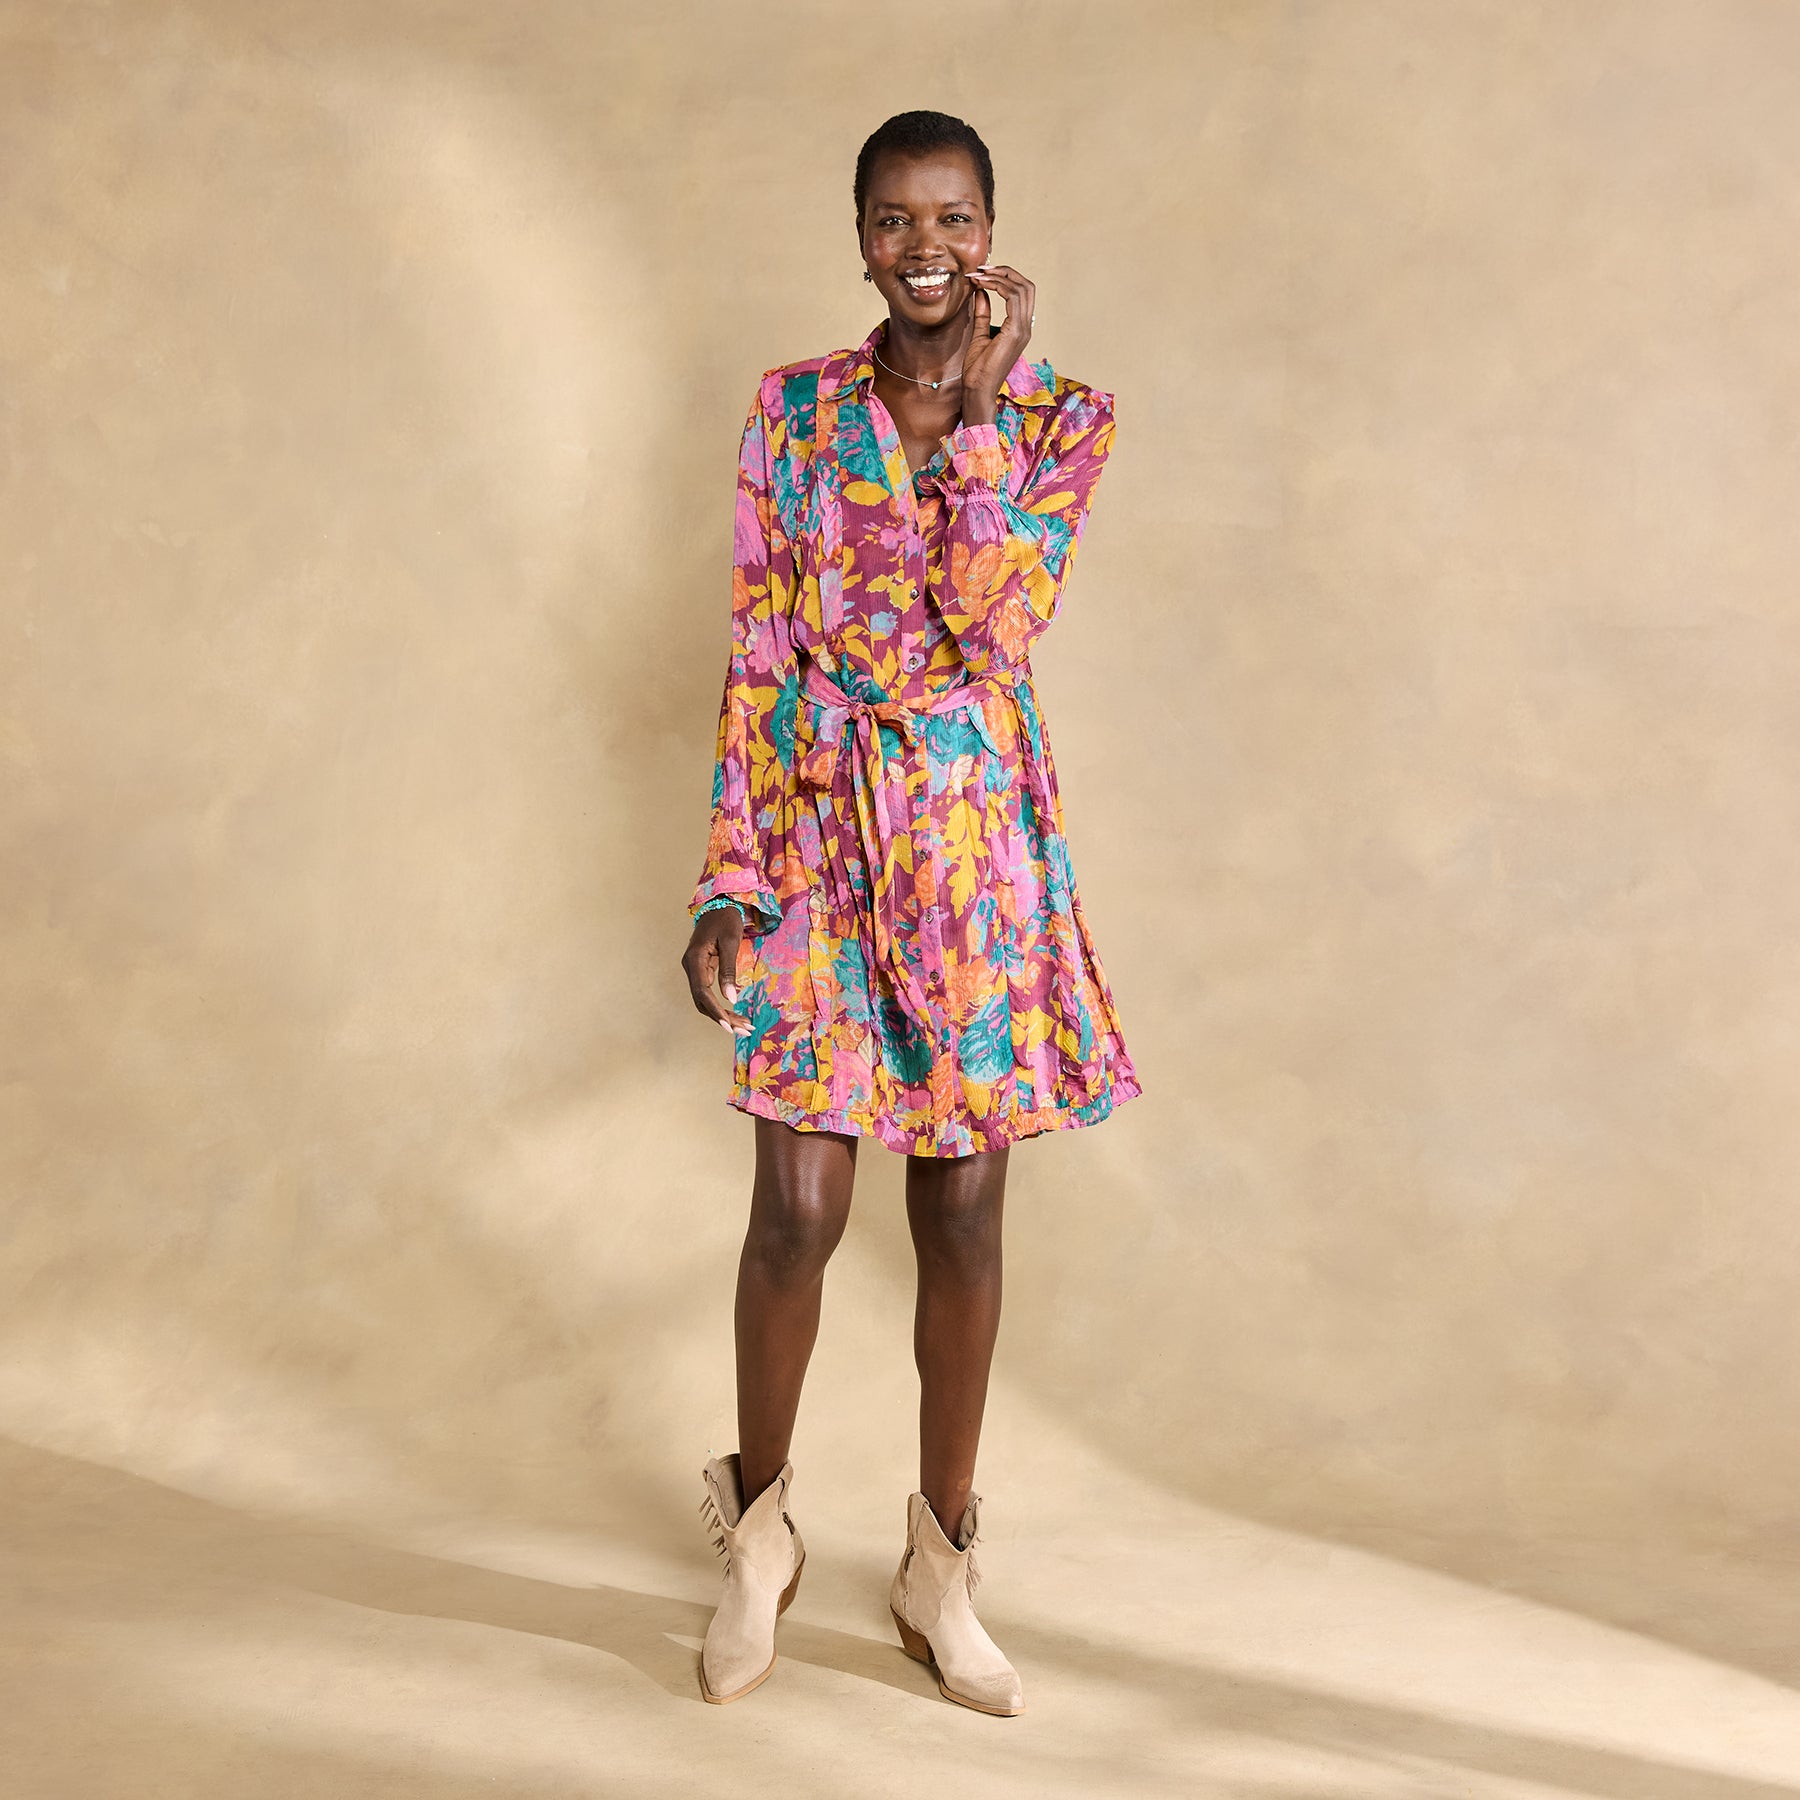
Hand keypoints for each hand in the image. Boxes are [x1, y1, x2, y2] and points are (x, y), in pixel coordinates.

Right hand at [682, 906, 751, 1037]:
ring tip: (743, 1025)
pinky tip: (737, 1012)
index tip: (728, 1026)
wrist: (719, 903)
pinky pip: (708, 992)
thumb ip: (729, 971)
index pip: (702, 993)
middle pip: (702, 1000)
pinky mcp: (701, 970)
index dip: (715, 1011)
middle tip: (744, 1029)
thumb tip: (732, 998)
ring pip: (705, 999)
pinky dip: (721, 1004)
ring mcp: (694, 969)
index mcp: (694, 959)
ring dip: (722, 1013)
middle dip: (722, 1017)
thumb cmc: (726, 919)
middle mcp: (690, 966)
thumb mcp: (730, 943)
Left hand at [960, 263, 1035, 424]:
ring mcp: (1022, 330)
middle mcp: (1025, 327)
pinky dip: (998, 286)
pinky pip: (1012, 298)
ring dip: (999, 276)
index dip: (1004, 278)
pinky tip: (982, 285)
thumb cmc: (978, 370)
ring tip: (979, 274)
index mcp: (1019, 328)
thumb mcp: (979, 334)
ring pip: (1021, 288)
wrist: (977, 390)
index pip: (1021, 292)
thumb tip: (980, 292)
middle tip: (982, 268)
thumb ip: (982, 313)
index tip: (981, 274)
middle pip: (1026, 285)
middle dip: (1005, 272)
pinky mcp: (1015, 332)